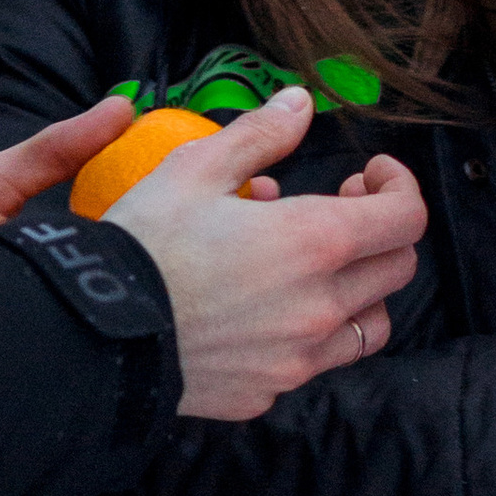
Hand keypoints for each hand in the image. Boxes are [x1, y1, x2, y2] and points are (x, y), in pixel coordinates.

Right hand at [115, 90, 427, 419]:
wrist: (89, 333)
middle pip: (398, 270)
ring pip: (368, 326)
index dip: (400, 187)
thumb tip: (300, 103)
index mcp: (315, 243)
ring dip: (357, 289)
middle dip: (380, 233)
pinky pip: (311, 362)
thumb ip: (260, 134)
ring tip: (312, 264)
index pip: (407, 218)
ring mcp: (297, 359)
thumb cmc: (143, 242)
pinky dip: (306, 332)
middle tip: (336, 209)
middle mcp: (320, 307)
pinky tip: (260, 307)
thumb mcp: (196, 168)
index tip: (369, 175)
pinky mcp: (266, 393)